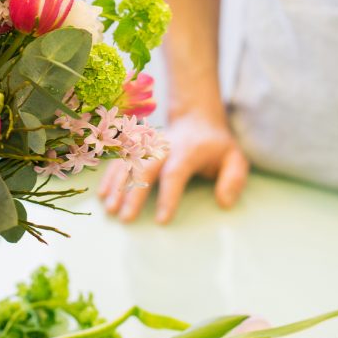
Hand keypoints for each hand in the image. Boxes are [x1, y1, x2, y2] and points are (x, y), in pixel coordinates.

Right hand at [98, 111, 247, 223]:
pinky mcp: (138, 145)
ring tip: (110, 209)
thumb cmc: (216, 147)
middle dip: (134, 193)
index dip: (168, 196)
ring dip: (117, 185)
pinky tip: (103, 194)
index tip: (162, 220)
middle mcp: (164, 146)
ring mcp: (148, 144)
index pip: (175, 173)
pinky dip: (110, 175)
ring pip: (128, 162)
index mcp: (188, 150)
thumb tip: (224, 203)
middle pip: (145, 167)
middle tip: (126, 218)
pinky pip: (120, 159)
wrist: (196, 118)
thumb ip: (234, 179)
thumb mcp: (235, 159)